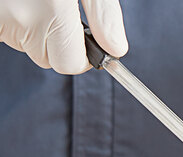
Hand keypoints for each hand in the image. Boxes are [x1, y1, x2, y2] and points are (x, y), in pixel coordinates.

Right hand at [0, 0, 127, 73]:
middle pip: (47, 57)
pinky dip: (13, 17)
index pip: (71, 64)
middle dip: (55, 40)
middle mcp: (21, 19)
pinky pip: (6, 29)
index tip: (83, 37)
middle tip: (54, 8)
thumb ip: (103, 14)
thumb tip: (115, 49)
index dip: (81, 55)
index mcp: (51, 11)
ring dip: (32, 27)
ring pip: (25, 43)